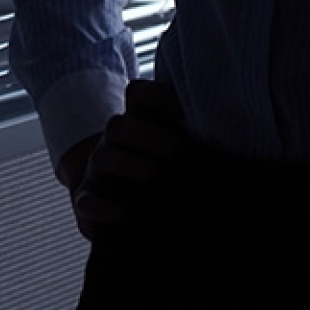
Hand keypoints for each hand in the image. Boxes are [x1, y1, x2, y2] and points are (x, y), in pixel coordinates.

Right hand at [58, 78, 189, 240]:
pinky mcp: (88, 203)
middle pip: (118, 126)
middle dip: (146, 135)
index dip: (158, 96)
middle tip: (175, 147)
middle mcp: (113, 145)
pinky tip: (122, 213)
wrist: (119, 202)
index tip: (184, 108)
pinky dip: (102, 207)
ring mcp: (97, 172)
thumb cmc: (159, 175)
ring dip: (129, 164)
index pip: (139, 97)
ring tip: (154, 175)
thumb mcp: (175, 152)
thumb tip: (222, 130)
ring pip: (102, 158)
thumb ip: (192, 139)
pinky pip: (87, 202)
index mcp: (135, 125)